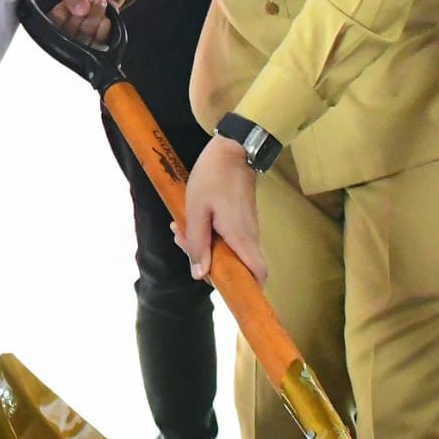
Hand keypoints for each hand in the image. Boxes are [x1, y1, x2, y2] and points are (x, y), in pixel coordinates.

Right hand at [48, 0, 116, 45]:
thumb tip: (81, 9)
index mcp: (49, 22)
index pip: (55, 20)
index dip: (66, 5)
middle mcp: (63, 36)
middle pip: (72, 29)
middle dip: (84, 8)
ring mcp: (79, 43)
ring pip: (86, 35)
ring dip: (96, 14)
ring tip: (99, 1)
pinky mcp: (95, 45)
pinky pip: (99, 42)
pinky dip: (104, 28)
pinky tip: (105, 17)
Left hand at [174, 134, 265, 284]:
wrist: (232, 148)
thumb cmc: (213, 177)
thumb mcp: (196, 210)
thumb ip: (197, 244)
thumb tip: (200, 275)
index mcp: (240, 237)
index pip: (258, 274)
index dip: (248, 289)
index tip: (228, 290)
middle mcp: (249, 236)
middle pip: (237, 266)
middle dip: (208, 263)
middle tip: (182, 242)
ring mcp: (247, 227)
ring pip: (229, 251)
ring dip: (204, 246)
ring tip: (180, 229)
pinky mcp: (242, 219)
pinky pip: (228, 238)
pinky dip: (209, 235)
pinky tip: (190, 221)